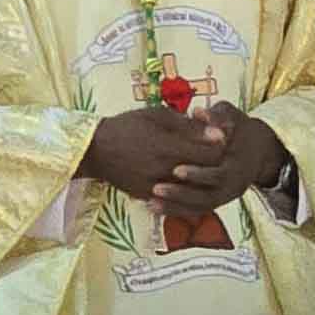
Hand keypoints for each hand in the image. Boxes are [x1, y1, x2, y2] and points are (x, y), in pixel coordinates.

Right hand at [79, 106, 226, 202]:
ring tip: (200, 165)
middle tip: (212, 152)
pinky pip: (175, 198)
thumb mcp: (158, 116)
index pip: (210, 154)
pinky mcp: (148, 197)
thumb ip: (188, 125)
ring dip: (200, 179)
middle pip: (205, 173)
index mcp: (168, 147)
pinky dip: (183, 190)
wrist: (95, 150)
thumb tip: (218, 133)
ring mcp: (156, 187)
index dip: (220, 147)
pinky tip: (184, 179)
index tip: (219, 138)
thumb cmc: (128, 126)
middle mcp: (164, 170)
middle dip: (213, 163)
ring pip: (192, 189)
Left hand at [152, 100, 287, 216]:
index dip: (197, 173)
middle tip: (156, 188)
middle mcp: (234, 184)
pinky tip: (152, 206)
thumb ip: (215, 115)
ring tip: (150, 202)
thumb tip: (199, 112)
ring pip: (199, 206)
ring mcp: (225, 195)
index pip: (218, 173)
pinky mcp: (215, 201)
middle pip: (207, 195)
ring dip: (175, 206)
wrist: (255, 148)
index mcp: (238, 164)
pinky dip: (174, 210)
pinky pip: (194, 211)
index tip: (174, 170)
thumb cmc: (235, 126)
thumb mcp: (229, 115)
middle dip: (181, 193)